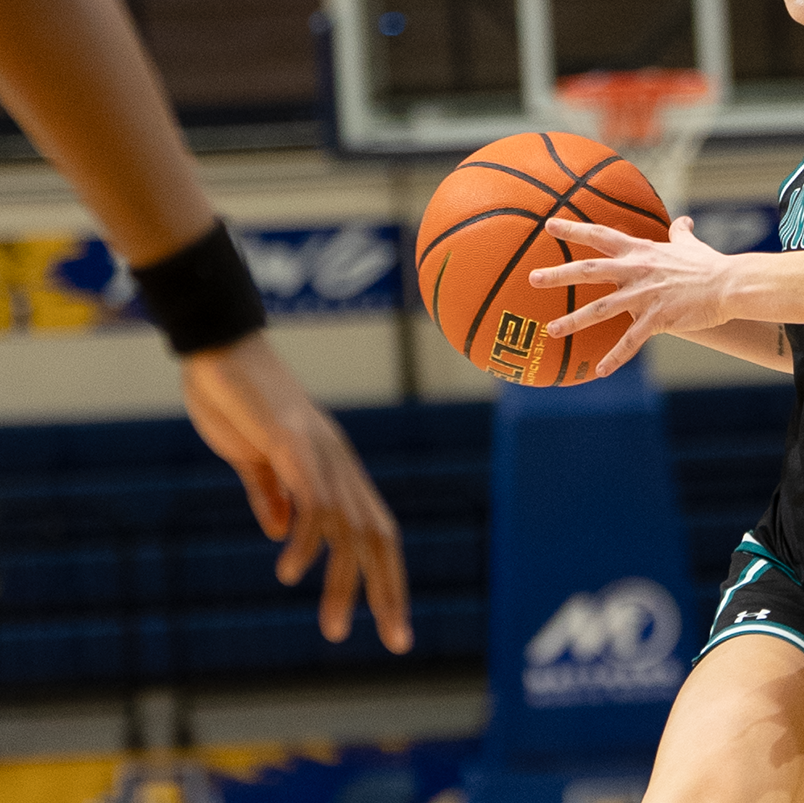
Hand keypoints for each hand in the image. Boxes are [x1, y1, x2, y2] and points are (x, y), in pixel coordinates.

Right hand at [181, 332, 411, 651]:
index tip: (393, 628)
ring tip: (333, 629)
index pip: (378, 533)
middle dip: (390, 592)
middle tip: (395, 642)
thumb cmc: (237, 401)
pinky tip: (291, 571)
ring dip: (343, 582)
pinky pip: (311, 498)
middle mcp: (340, 465)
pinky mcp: (293, 442)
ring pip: (348, 528)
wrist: (219, 350)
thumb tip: (280, 533)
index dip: (389, 580)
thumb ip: (272, 493)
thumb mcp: (255, 459)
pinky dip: (306, 538)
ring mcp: (321, 453)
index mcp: (336, 472)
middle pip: (380, 536)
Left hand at [531, 214, 733, 376]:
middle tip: (532, 278)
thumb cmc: (710, 265)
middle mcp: (637, 271)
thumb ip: (681, 233)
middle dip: (558, 274)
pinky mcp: (657, 318)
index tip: (549, 226)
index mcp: (641, 251)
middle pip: (590, 270)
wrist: (730, 285)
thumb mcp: (691, 245)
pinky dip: (614, 357)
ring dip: (574, 321)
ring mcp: (645, 295)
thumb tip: (683, 221)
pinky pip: (631, 341)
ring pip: (601, 309)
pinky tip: (600, 371)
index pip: (601, 236)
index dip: (574, 229)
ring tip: (551, 331)